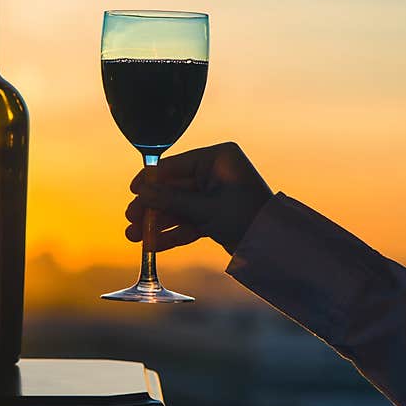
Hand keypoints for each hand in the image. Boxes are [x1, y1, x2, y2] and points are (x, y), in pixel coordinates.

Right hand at [125, 142, 272, 254]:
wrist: (274, 247)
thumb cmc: (246, 219)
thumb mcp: (205, 209)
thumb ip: (170, 199)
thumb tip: (140, 191)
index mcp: (218, 159)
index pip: (174, 166)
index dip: (151, 180)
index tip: (132, 191)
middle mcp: (215, 172)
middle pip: (173, 188)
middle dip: (151, 207)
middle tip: (131, 220)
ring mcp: (214, 194)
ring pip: (178, 206)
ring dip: (157, 222)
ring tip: (135, 237)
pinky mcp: (215, 215)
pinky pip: (188, 220)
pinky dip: (173, 232)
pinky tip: (153, 245)